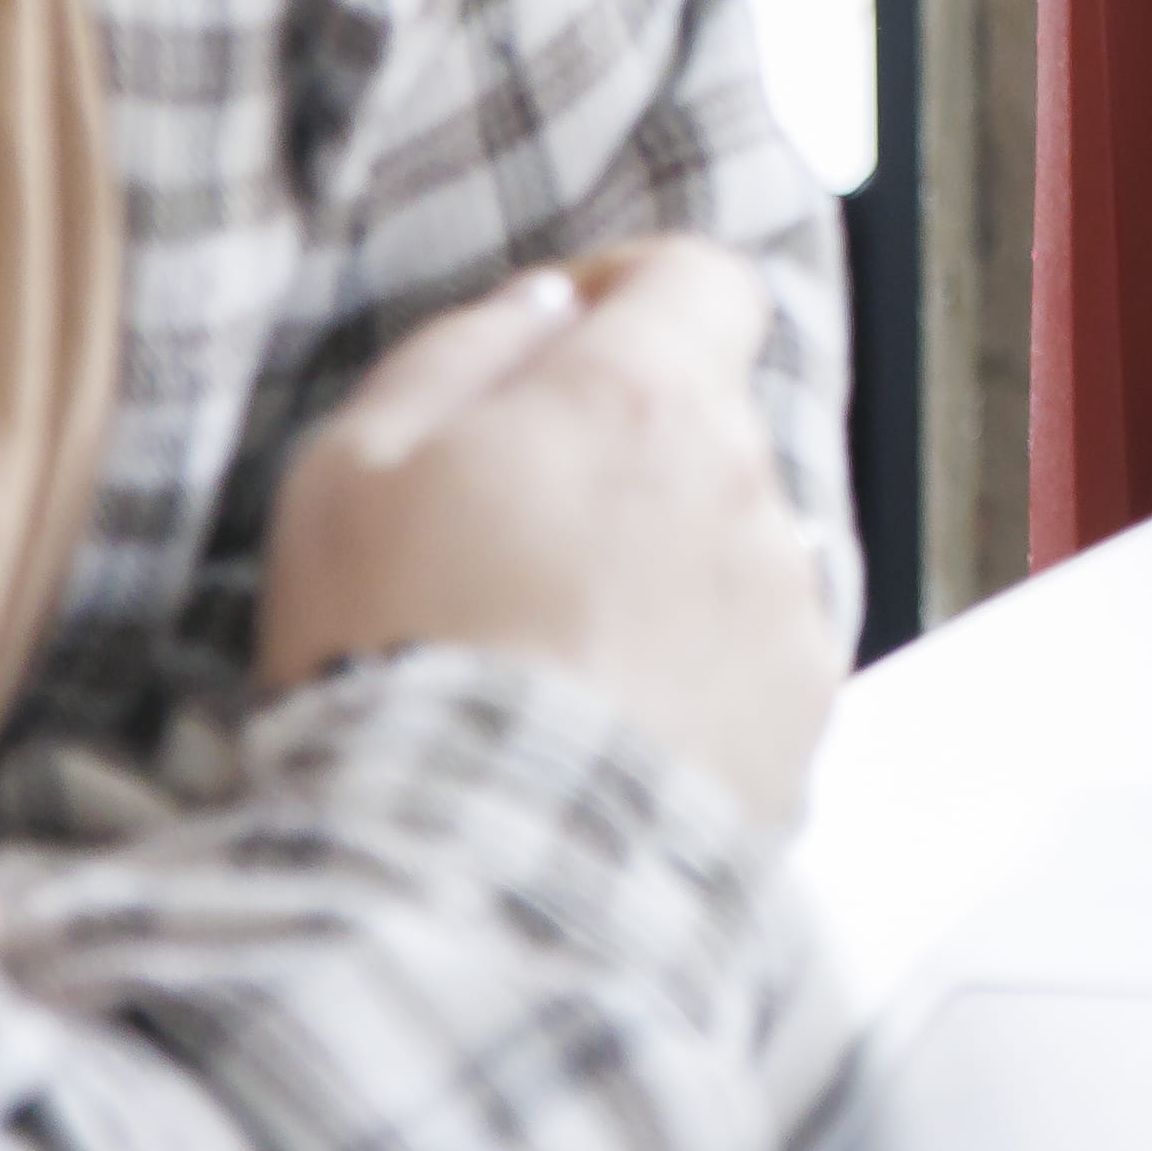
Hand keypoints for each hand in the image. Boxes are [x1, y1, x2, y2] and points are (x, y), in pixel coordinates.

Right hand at [257, 239, 842, 834]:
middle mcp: (744, 482)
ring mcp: (786, 603)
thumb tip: (546, 307)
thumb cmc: (387, 655)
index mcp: (640, 398)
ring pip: (726, 544)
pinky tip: (595, 730)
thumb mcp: (349, 471)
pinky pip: (749, 656)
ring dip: (656, 571)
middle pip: (704, 424)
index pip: (701, 280)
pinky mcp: (803, 714)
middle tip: (504, 547)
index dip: (631, 295)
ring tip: (541, 665)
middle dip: (621, 457)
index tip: (562, 342)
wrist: (468, 870)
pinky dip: (689, 674)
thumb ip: (459, 355)